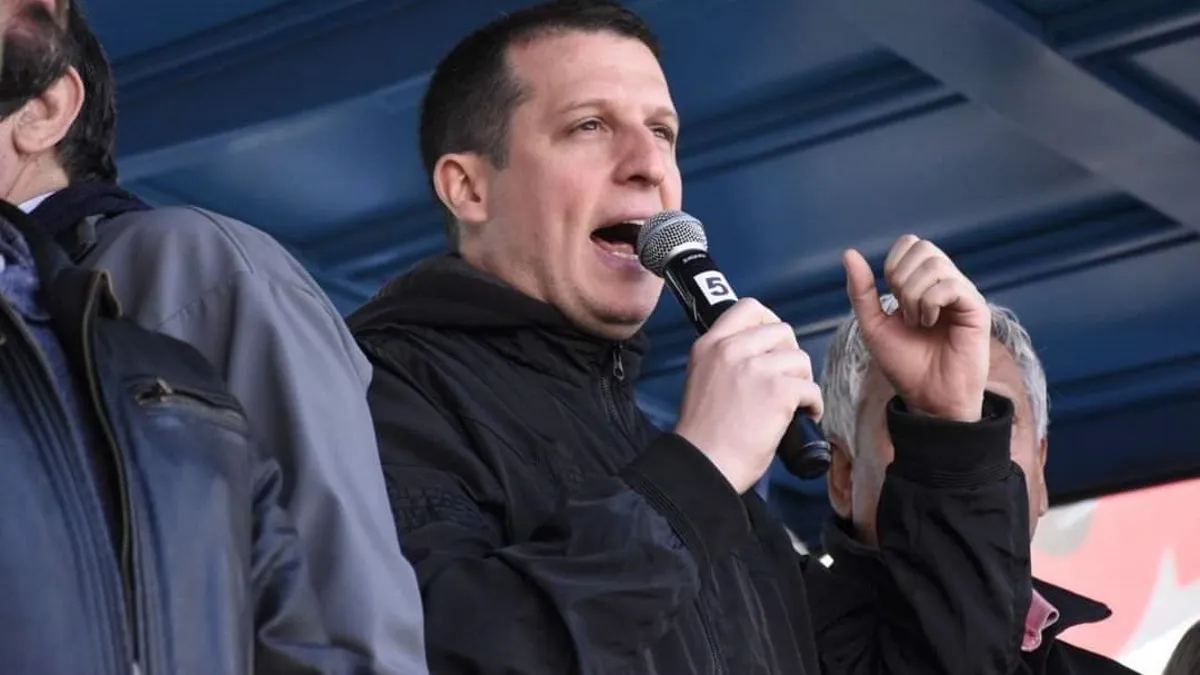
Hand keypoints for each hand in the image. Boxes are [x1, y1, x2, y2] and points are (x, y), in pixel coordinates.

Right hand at [674, 299, 823, 492]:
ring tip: (792, 404)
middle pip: (782, 331)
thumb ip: (725, 360)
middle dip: (789, 356)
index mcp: (709, 345)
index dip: (769, 323)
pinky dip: (813, 405)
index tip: (773, 345)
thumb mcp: (702, 380)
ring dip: (802, 382)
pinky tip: (801, 418)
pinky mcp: (778, 391)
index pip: (748, 308)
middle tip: (785, 380)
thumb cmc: (704, 435)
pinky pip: (811, 388)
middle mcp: (731, 349)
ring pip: (800, 359)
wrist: (703, 465)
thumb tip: (760, 356)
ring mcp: (756, 368)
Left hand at [843, 235, 989, 421]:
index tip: (892, 300)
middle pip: (922, 247)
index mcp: (925, 282)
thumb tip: (850, 254)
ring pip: (935, 264)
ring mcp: (963, 294)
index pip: (910, 243)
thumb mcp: (873, 325)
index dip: (893, 266)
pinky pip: (950, 285)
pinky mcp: (976, 309)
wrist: (927, 398)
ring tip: (918, 322)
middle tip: (905, 312)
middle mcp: (947, 283)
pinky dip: (930, 303)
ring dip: (914, 294)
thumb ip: (861, 291)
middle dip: (901, 279)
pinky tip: (930, 323)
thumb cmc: (905, 364)